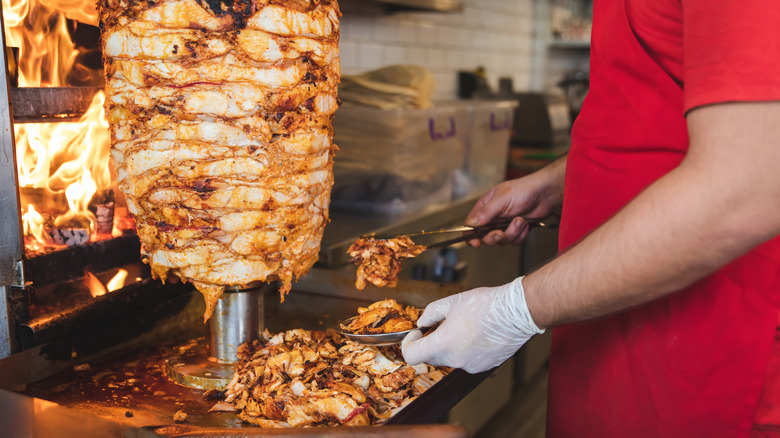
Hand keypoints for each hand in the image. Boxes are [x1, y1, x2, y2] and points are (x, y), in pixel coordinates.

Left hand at [401, 277, 543, 373]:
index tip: (418, 333)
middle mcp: (456, 360)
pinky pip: (467, 361)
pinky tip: (475, 334)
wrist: (516, 313)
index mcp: (443, 344)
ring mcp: (471, 366)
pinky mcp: (484, 367)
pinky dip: (466, 350)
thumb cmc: (486, 305)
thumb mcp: (451, 302)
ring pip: (450, 359)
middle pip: (431, 358)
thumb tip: (423, 321)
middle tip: (439, 325)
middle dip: (430, 342)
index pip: (412, 356)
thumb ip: (430, 313)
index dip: (409, 343)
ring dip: (450, 346)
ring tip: (463, 326)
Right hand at [466, 159, 564, 246]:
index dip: (471, 236)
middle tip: (500, 233)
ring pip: (501, 240)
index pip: (471, 225)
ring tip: (519, 220)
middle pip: (485, 237)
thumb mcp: (502, 200)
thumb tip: (470, 223)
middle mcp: (493, 217)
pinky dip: (520, 234)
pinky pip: (514, 241)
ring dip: (512, 233)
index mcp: (485, 207)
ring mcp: (504, 224)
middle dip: (494, 237)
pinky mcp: (516, 230)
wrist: (545, 194)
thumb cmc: (524, 190)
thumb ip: (485, 213)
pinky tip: (525, 223)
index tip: (475, 242)